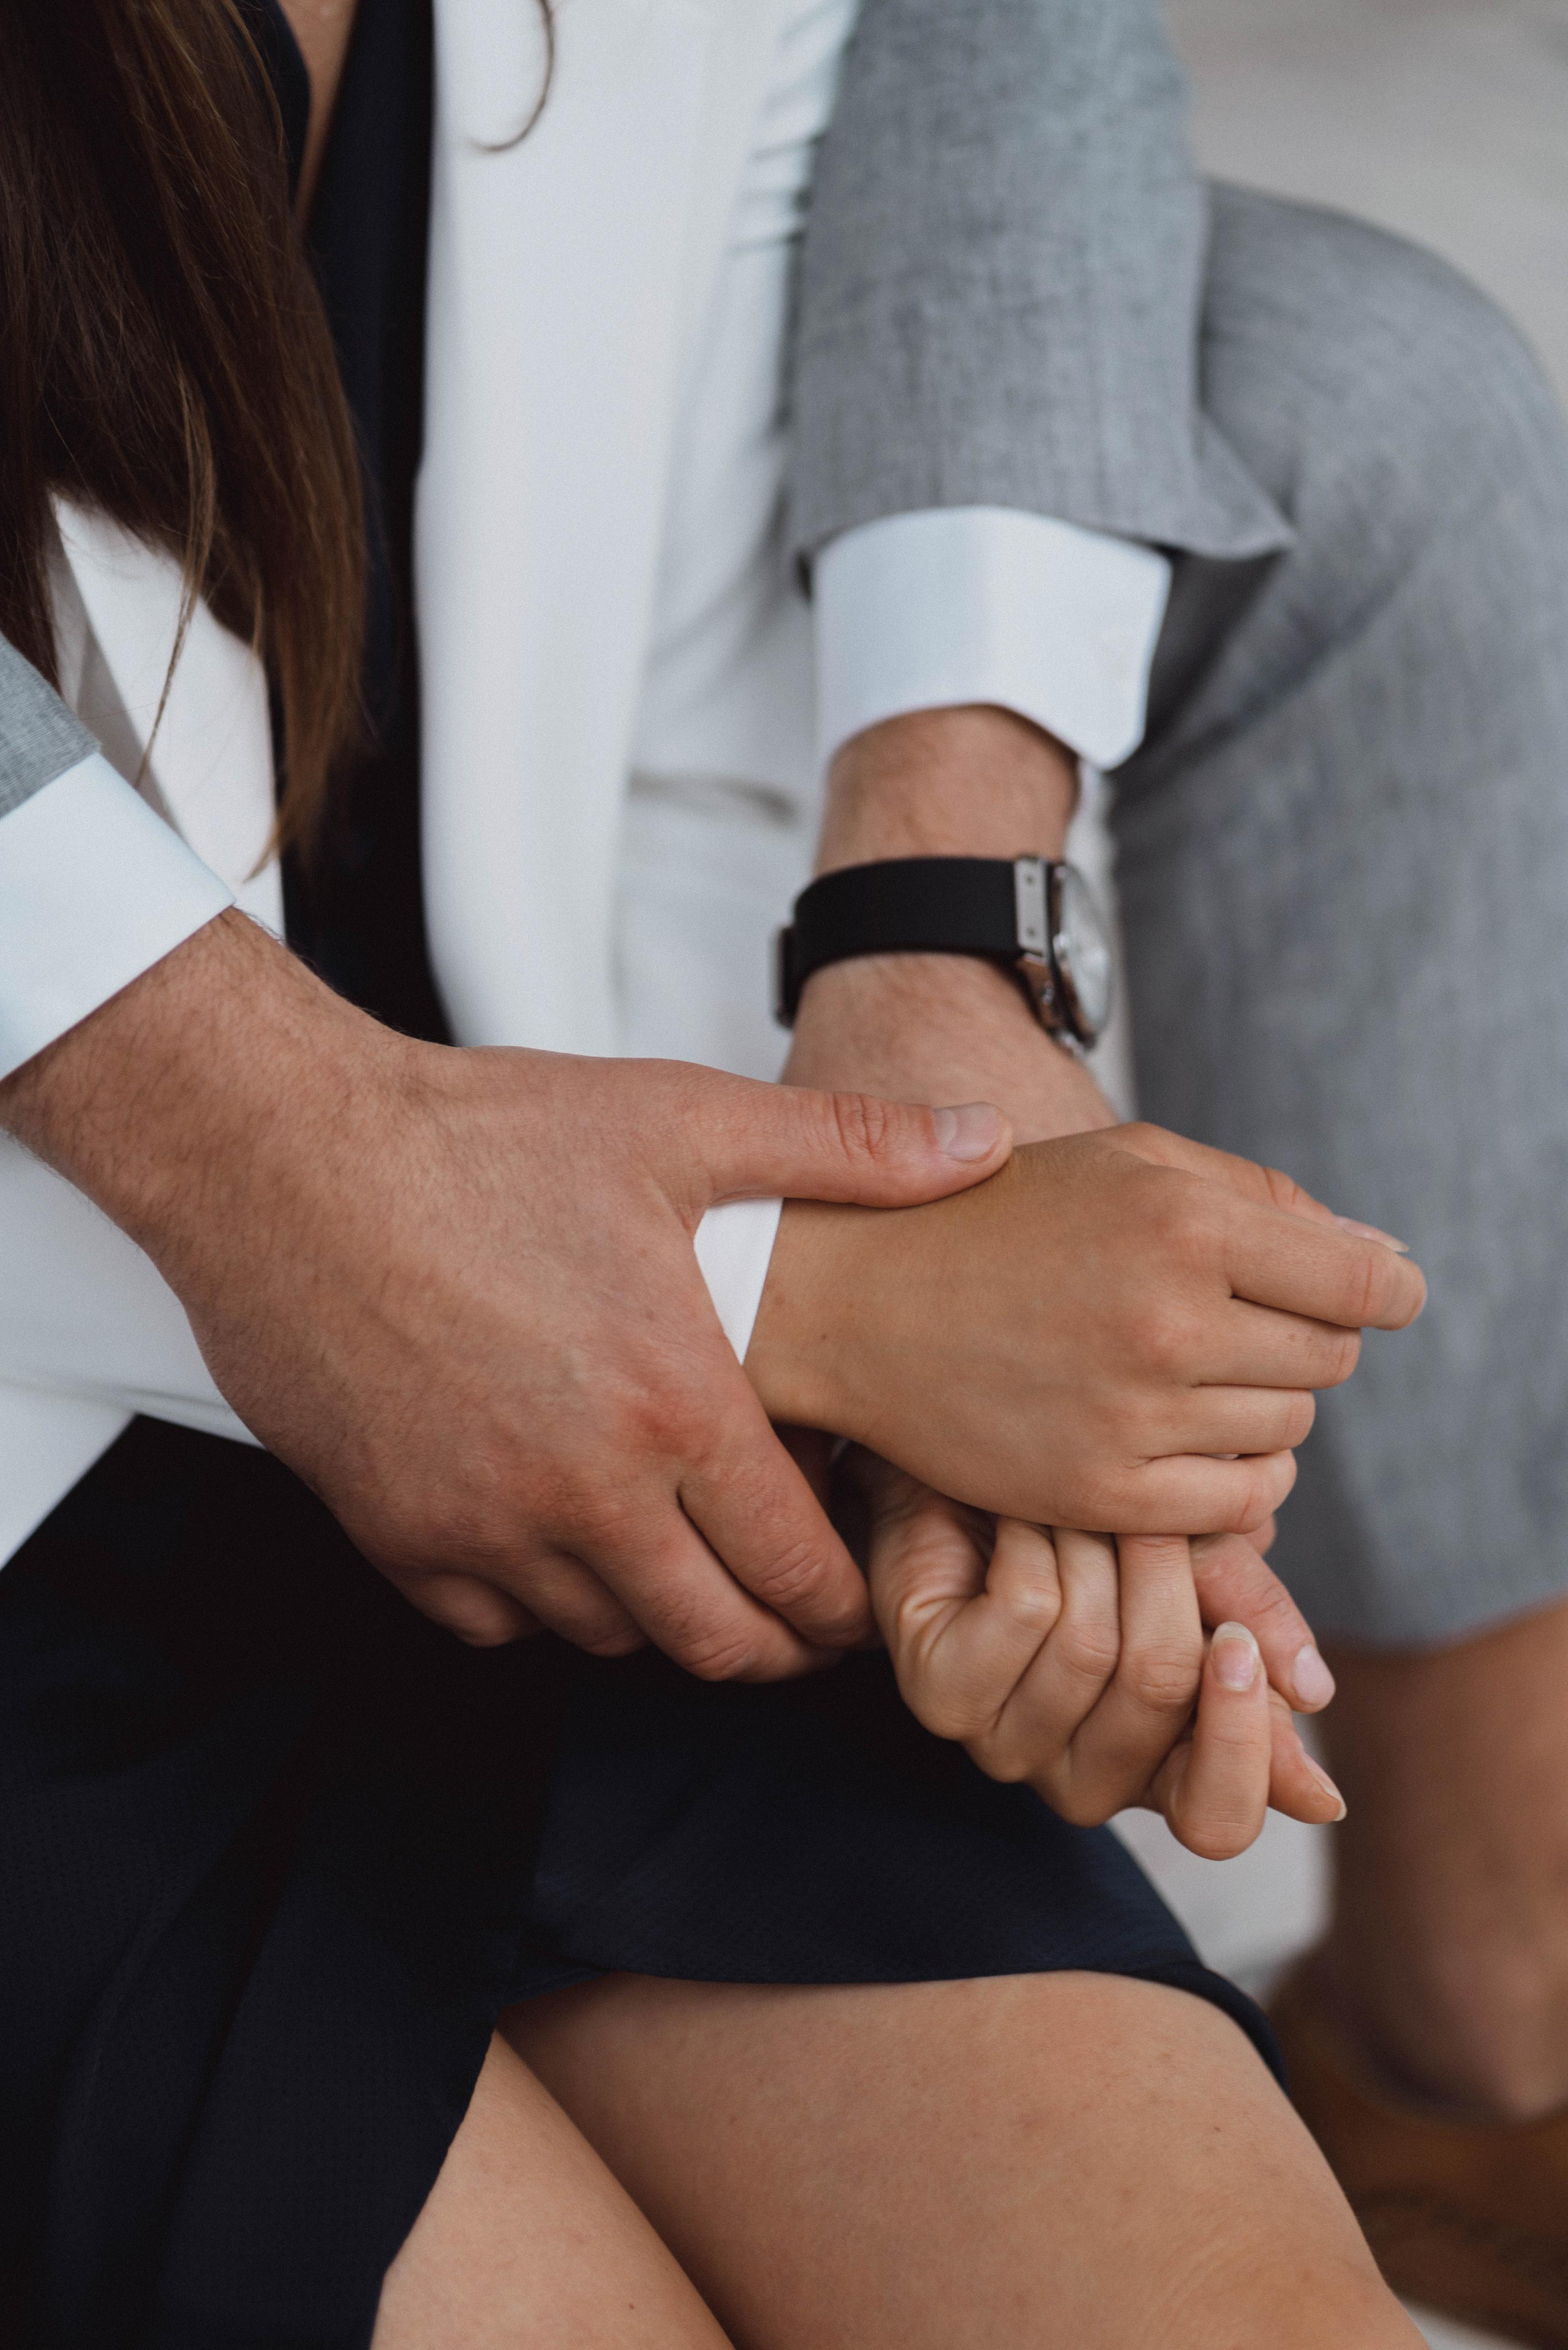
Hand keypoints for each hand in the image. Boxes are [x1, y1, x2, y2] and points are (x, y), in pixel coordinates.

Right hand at [0, 911, 1011, 1676]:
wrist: (282, 1156)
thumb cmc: (477, 1137)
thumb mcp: (678, 1120)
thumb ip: (845, 1147)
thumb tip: (981, 1143)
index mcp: (672, 1403)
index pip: (798, 1571)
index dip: (849, 1604)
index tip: (864, 1598)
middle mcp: (581, 1491)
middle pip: (716, 1642)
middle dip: (777, 1643)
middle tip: (801, 1614)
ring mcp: (480, 1527)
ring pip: (608, 1637)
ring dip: (663, 1612)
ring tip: (690, 1554)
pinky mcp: (394, 1536)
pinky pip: (497, 1624)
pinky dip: (545, 1601)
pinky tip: (567, 1534)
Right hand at [748, 1121, 1424, 1537]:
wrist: (855, 1301)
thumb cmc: (1002, 1216)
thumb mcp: (1127, 1162)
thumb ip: (1264, 1200)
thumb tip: (1388, 1260)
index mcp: (1183, 1224)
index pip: (1367, 1284)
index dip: (1384, 1289)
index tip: (1371, 1294)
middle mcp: (1168, 1322)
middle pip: (1332, 1361)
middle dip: (1303, 1340)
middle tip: (1232, 1322)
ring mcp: (1134, 1417)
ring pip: (1288, 1434)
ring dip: (1260, 1408)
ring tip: (1186, 1375)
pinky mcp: (1101, 1494)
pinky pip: (1240, 1507)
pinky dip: (1231, 1479)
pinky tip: (1178, 1437)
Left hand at [857, 1457, 1344, 1858]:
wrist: (990, 1470)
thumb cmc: (1104, 1528)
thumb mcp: (1207, 1570)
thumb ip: (1262, 1644)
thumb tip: (1321, 1765)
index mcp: (1164, 1770)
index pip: (1216, 1823)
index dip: (1242, 1742)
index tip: (1238, 1643)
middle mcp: (1084, 1781)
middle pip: (1157, 1692)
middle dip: (1166, 1575)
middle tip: (1154, 1515)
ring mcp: (1005, 1747)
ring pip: (1088, 1646)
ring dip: (1097, 1545)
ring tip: (1079, 1508)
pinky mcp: (940, 1697)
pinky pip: (1023, 1614)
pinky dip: (1035, 1541)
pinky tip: (1021, 1518)